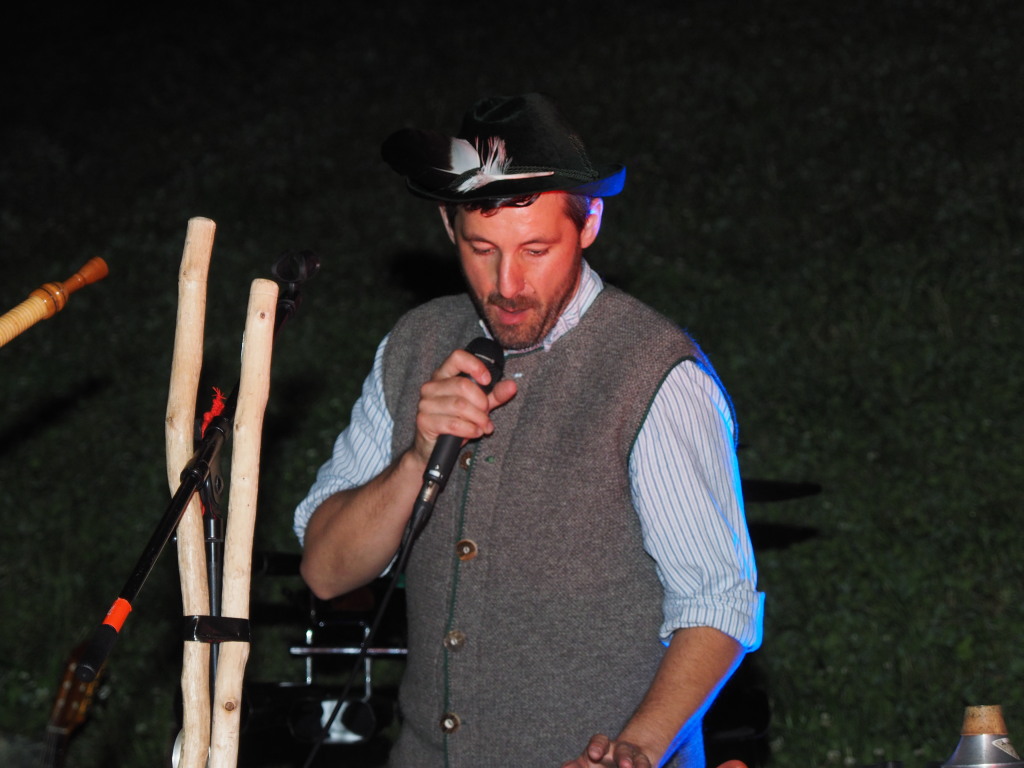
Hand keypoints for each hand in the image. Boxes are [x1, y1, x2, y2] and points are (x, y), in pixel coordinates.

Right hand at [412, 348, 516, 462]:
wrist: (434, 447)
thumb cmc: (456, 421)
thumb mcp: (478, 406)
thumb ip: (494, 394)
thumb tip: (512, 386)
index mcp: (443, 375)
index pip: (457, 357)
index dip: (475, 366)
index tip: (487, 380)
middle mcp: (431, 386)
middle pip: (463, 385)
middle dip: (481, 402)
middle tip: (486, 413)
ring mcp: (426, 403)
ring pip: (460, 405)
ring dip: (478, 418)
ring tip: (484, 426)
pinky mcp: (424, 421)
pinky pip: (453, 423)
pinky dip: (470, 429)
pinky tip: (475, 432)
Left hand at [561, 734, 652, 767]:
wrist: (623, 760)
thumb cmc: (597, 763)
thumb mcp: (584, 763)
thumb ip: (575, 766)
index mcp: (602, 748)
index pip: (600, 741)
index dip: (598, 746)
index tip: (593, 754)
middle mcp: (620, 751)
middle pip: (623, 751)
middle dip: (624, 758)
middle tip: (625, 766)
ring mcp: (635, 760)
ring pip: (639, 760)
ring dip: (638, 765)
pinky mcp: (644, 765)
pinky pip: (646, 766)